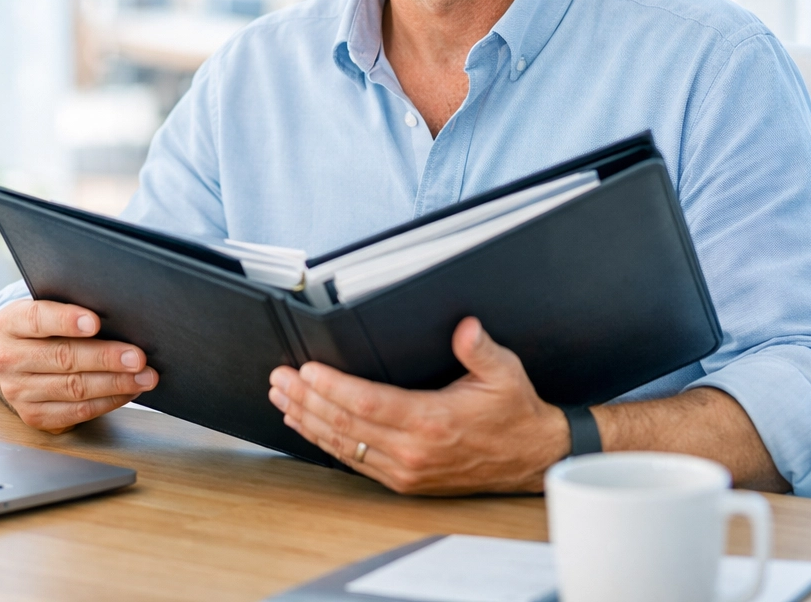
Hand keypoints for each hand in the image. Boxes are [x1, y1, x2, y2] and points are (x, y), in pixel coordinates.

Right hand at [0, 299, 157, 432]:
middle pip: (62, 357)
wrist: (19, 362)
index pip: (37, 319)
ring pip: (73, 388)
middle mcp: (8, 358)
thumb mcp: (47, 309)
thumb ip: (72, 310)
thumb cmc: (44, 329)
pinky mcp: (34, 415)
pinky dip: (108, 401)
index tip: (96, 322)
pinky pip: (77, 411)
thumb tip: (121, 318)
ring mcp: (18, 391)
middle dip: (106, 357)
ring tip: (144, 376)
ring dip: (115, 383)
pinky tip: (128, 391)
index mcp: (10, 323)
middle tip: (138, 357)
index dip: (67, 320)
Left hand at [268, 316, 568, 493]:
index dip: (332, 387)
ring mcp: (406, 470)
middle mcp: (414, 451)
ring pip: (344, 446)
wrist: (532, 458)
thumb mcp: (505, 373)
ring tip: (281, 398)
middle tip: (278, 378)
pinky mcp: (404, 481)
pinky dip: (326, 442)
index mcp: (432, 422)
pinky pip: (355, 462)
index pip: (368, 404)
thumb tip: (466, 328)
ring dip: (308, 421)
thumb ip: (480, 349)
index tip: (305, 370)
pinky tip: (306, 425)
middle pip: (345, 425)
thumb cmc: (515, 412)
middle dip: (306, 400)